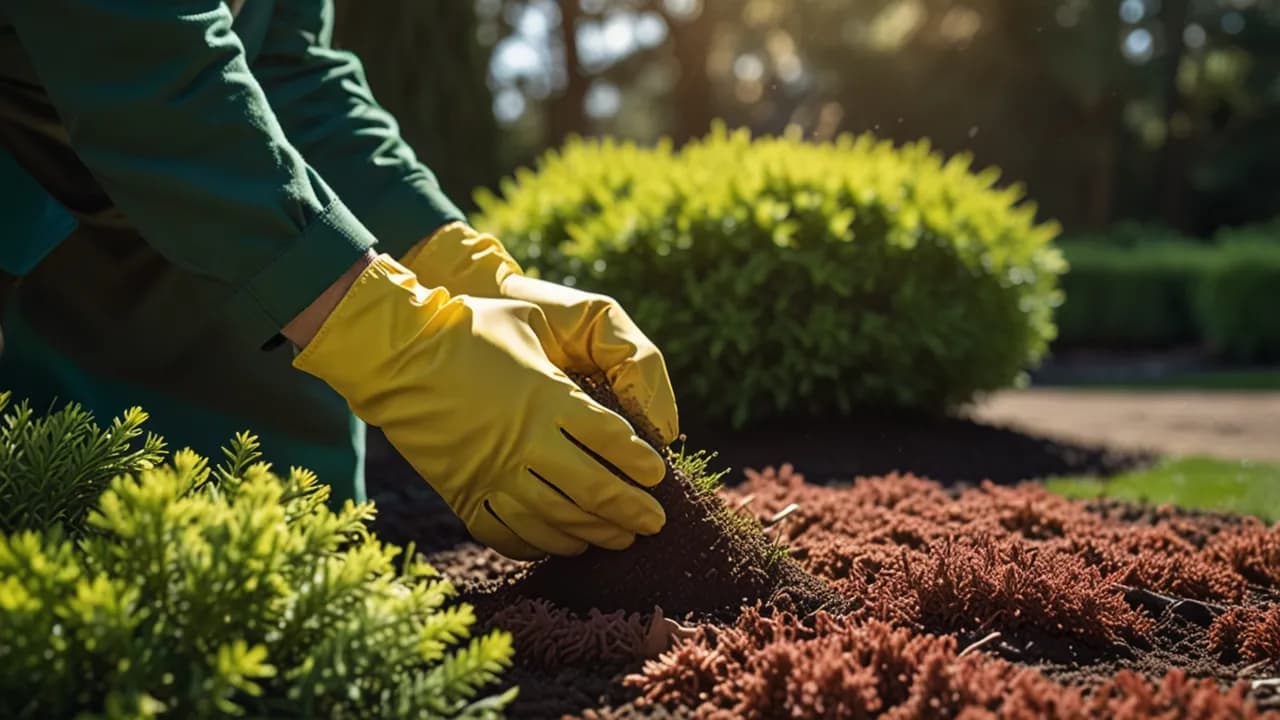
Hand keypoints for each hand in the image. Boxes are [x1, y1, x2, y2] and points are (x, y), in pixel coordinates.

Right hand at [291, 254, 666, 559]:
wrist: (395, 352)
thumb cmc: (470, 325)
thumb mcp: (534, 320)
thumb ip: (584, 347)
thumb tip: (626, 384)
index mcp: (549, 397)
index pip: (612, 442)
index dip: (640, 464)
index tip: (657, 475)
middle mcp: (525, 441)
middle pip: (594, 490)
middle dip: (631, 510)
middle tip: (654, 522)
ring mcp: (492, 472)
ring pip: (557, 518)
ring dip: (595, 533)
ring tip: (621, 538)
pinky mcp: (463, 492)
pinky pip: (511, 532)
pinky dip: (543, 544)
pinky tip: (564, 544)